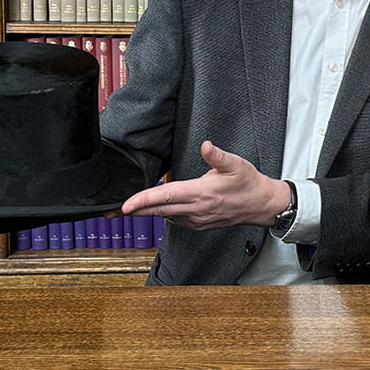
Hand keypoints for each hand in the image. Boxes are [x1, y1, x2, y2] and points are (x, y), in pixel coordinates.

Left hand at [120, 140, 290, 229]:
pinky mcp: (197, 223)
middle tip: (109, 212)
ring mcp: (195, 220)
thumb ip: (218, 156)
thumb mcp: (236, 165)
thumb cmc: (248, 183)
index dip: (143, 200)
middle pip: (157, 211)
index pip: (166, 198)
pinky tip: (151, 209)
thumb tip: (206, 145)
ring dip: (144, 212)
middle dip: (133, 211)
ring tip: (124, 209)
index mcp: (201, 194)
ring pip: (163, 216)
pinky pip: (173, 219)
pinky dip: (160, 214)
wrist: (261, 206)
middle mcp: (195, 210)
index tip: (125, 205)